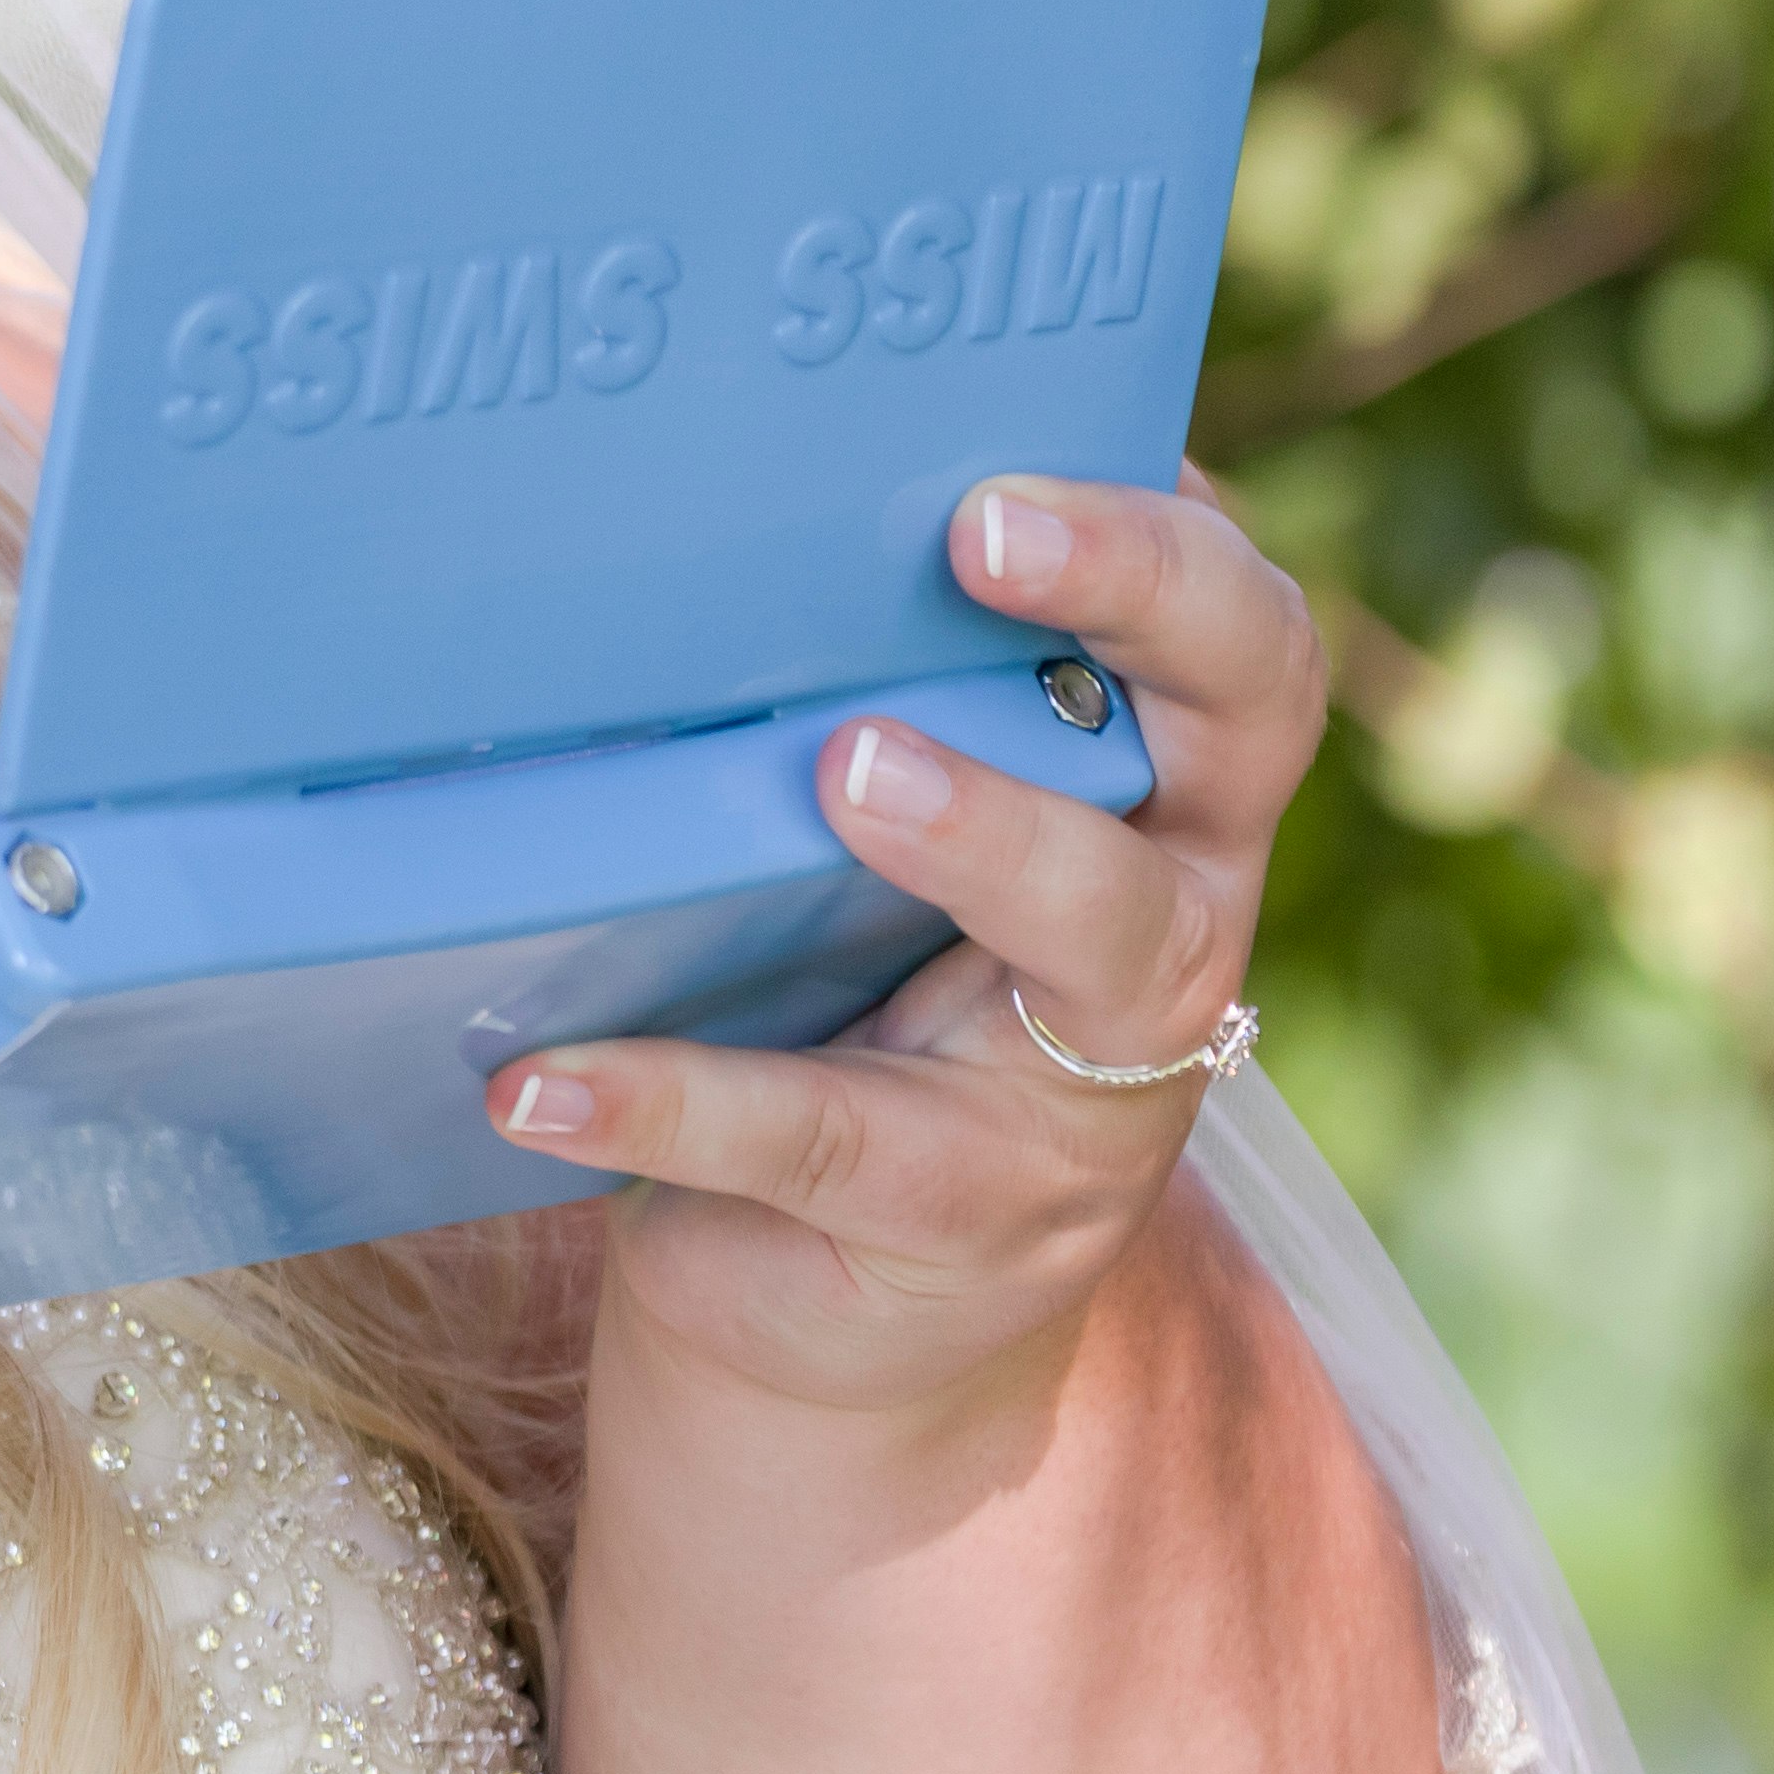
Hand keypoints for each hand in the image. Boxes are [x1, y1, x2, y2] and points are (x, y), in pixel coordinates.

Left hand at [483, 465, 1327, 1426]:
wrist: (824, 1317)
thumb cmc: (836, 1008)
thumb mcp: (861, 856)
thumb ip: (842, 712)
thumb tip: (661, 517)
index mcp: (1154, 801)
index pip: (1235, 637)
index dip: (1166, 538)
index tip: (1027, 456)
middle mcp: (1168, 922)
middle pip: (1238, 730)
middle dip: (1137, 603)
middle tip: (980, 539)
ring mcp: (1087, 1085)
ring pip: (1101, 930)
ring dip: (983, 833)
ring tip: (841, 771)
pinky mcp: (958, 1220)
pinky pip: (817, 1137)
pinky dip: (664, 1099)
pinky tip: (534, 1082)